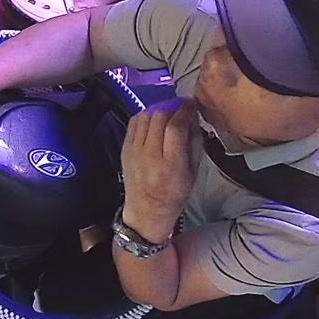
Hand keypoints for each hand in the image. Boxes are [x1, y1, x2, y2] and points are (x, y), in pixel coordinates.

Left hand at [120, 98, 198, 241]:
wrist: (146, 212)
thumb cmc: (174, 195)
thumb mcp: (193, 172)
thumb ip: (194, 143)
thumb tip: (193, 117)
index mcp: (170, 165)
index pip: (175, 126)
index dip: (185, 110)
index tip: (192, 105)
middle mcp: (150, 155)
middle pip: (159, 117)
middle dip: (173, 107)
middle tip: (182, 107)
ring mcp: (134, 151)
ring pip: (145, 116)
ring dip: (159, 109)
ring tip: (169, 112)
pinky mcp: (124, 149)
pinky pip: (134, 122)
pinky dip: (146, 115)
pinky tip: (154, 120)